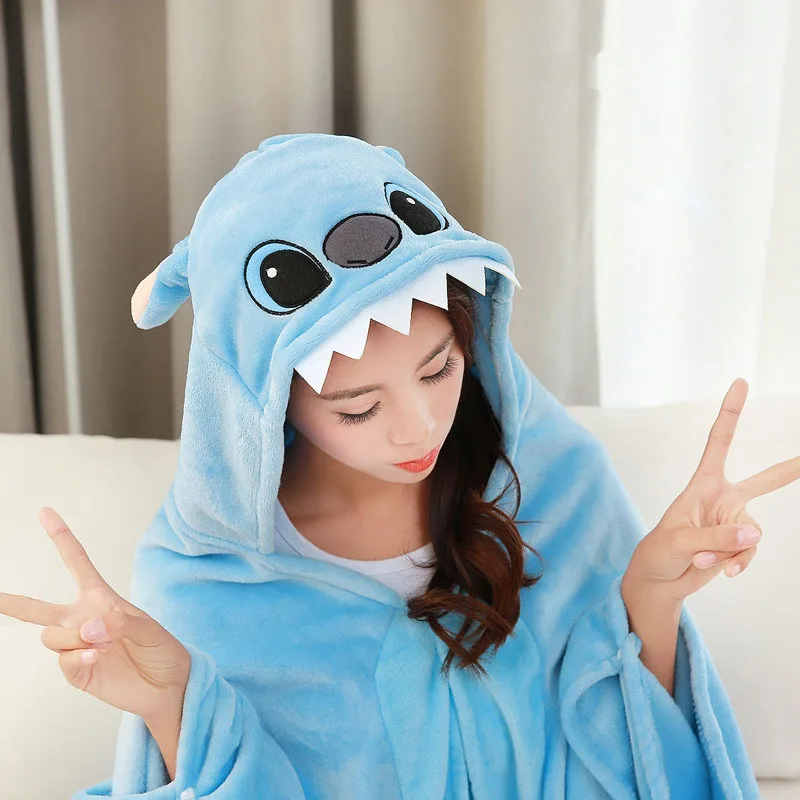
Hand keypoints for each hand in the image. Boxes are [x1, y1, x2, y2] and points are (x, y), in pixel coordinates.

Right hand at [0, 507, 190, 725]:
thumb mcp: (149, 628)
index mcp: (102, 599)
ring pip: (50, 635)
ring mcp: (78, 647)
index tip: (45, 512)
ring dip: (75, 638)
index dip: (61, 537)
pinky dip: (79, 657)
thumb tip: (88, 625)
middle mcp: (83, 620)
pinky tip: (99, 657)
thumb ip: (120, 622)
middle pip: (39, 608)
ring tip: (105, 644)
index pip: (77, 563)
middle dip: (10, 602)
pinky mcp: (77, 671)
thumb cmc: (162, 649)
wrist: (169, 686)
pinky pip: (63, 660)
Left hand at [623, 377, 799, 603]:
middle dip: (792, 468)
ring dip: (729, 551)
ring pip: (753, 533)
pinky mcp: (739, 544)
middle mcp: (723, 499)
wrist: (660, 579)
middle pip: (766, 481)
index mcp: (703, 484)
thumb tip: (753, 531)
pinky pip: (751, 551)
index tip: (740, 383)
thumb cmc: (660, 551)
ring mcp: (734, 522)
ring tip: (702, 559)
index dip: (731, 413)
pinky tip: (723, 571)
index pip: (719, 442)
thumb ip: (717, 537)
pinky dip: (737, 562)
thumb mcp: (681, 541)